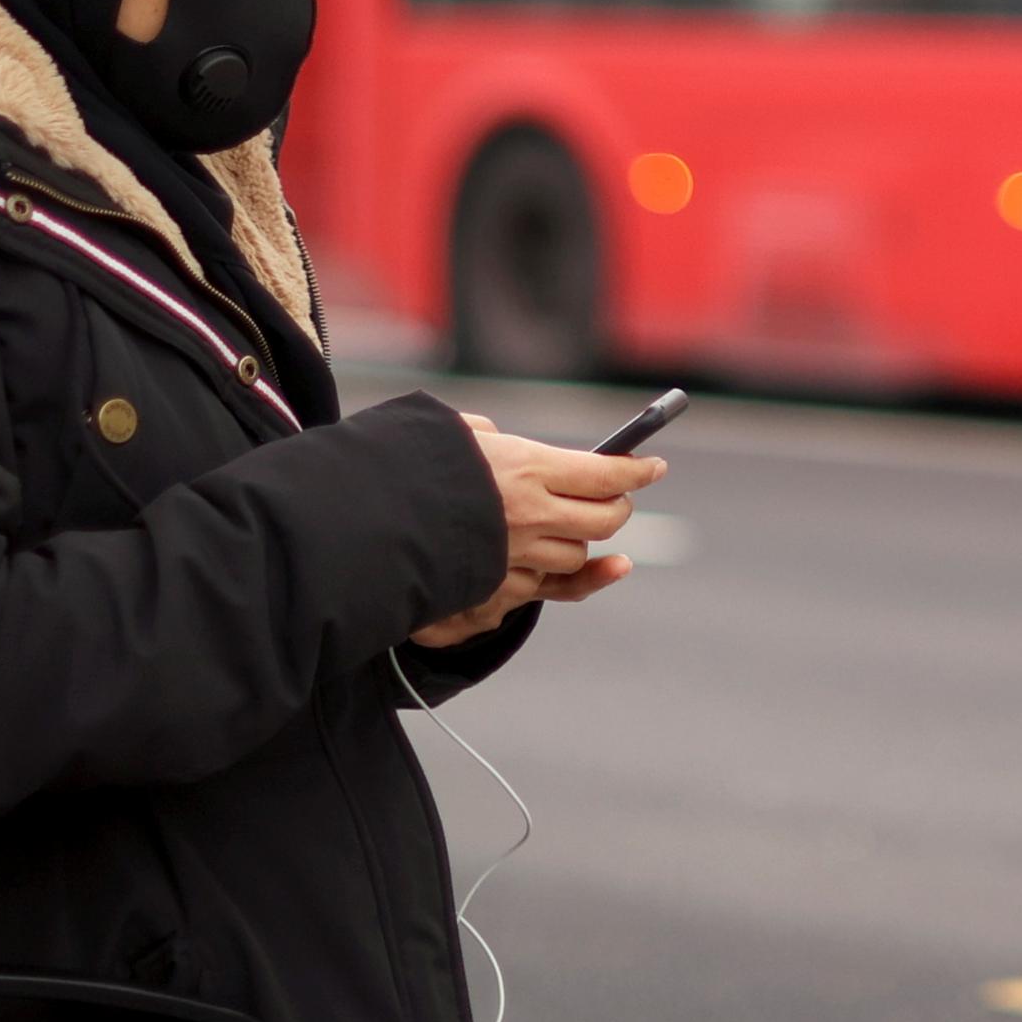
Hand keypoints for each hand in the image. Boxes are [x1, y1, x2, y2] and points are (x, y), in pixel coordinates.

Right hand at [410, 412, 662, 648]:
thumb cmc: (408, 469)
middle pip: (605, 519)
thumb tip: (504, 444)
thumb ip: (492, 439)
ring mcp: (517, 556)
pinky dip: (570, 574)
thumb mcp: (454, 433)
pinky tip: (598, 566)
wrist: (366, 528)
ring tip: (571, 522)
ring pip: (577, 554)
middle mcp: (531, 515)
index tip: (655, 466)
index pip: (606, 472)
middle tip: (618, 496)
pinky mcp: (499, 587)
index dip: (637, 470)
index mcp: (526, 468)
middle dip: (619, 507)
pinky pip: (550, 586)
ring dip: (582, 540)